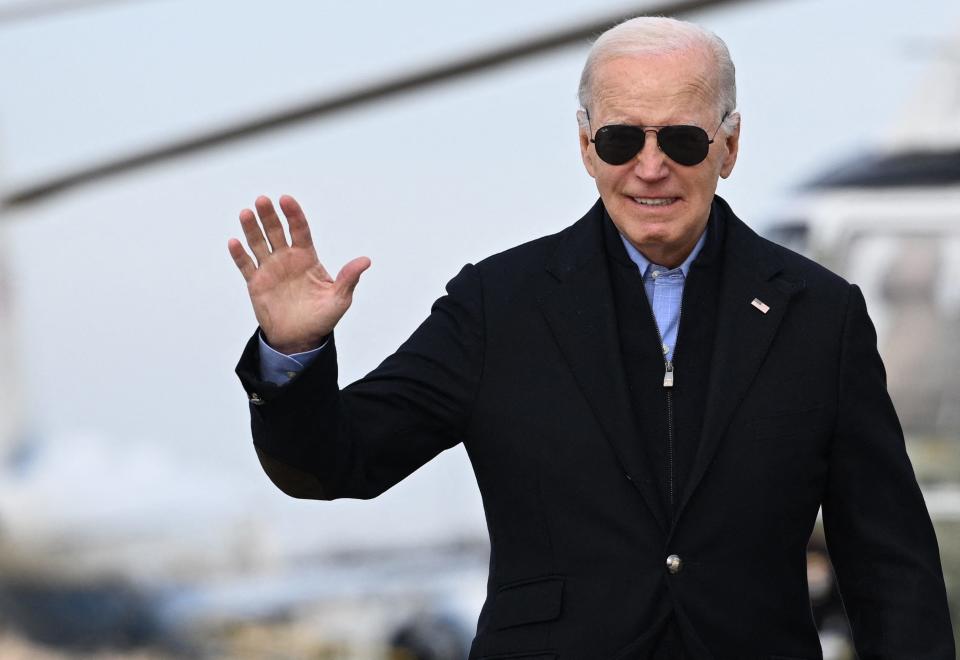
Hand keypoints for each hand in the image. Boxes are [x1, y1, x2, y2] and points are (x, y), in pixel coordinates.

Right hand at [228, 195, 369, 353]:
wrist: (300, 339)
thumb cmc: (322, 318)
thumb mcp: (339, 299)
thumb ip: (349, 278)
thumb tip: (365, 261)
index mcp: (307, 258)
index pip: (300, 230)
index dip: (293, 214)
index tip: (286, 200)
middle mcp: (287, 259)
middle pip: (276, 231)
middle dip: (269, 215)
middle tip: (263, 200)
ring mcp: (270, 269)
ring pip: (259, 243)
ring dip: (252, 228)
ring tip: (246, 213)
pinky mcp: (256, 283)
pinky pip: (246, 265)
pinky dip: (239, 254)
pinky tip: (235, 242)